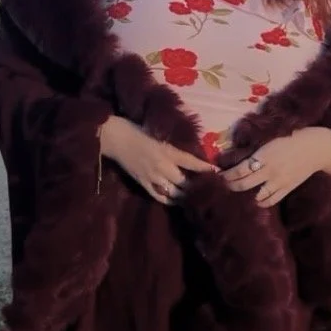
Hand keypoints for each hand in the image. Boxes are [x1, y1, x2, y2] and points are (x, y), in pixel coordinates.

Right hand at [99, 115, 216, 205]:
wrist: (114, 137)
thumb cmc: (135, 129)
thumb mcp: (157, 131)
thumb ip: (171, 142)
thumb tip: (186, 145)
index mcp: (166, 150)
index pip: (190, 161)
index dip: (203, 167)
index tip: (216, 171)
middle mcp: (161, 166)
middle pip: (183, 181)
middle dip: (196, 186)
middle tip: (206, 188)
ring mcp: (151, 177)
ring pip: (173, 191)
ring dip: (185, 195)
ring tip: (194, 197)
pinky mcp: (142, 183)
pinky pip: (158, 196)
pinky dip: (168, 200)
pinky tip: (176, 201)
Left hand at [221, 127, 330, 207]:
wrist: (318, 147)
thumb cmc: (294, 136)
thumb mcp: (272, 137)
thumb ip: (257, 147)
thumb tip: (237, 152)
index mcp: (264, 155)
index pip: (240, 169)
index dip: (227, 174)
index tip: (219, 174)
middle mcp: (270, 171)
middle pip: (244, 184)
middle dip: (230, 185)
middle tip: (223, 184)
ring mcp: (279, 182)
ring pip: (256, 196)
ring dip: (244, 195)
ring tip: (236, 193)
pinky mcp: (287, 188)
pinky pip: (271, 200)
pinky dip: (260, 202)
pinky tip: (254, 199)